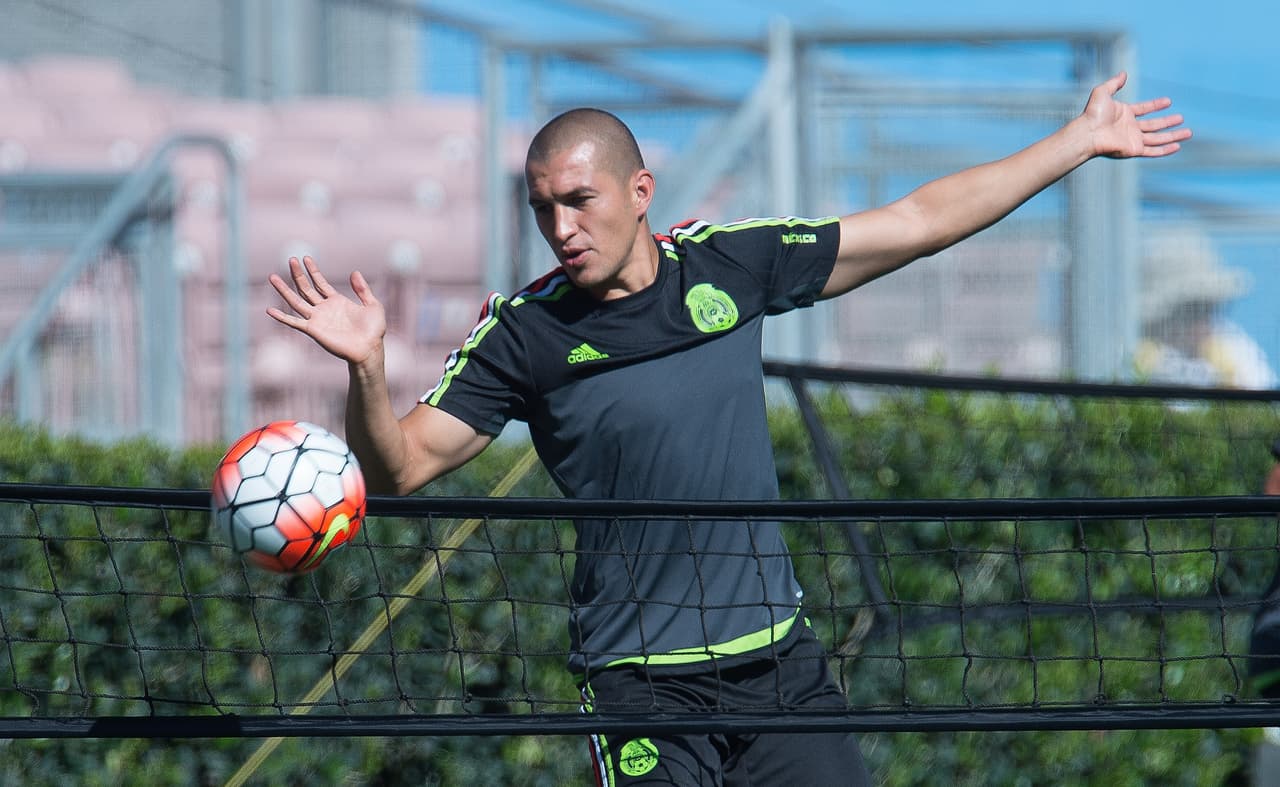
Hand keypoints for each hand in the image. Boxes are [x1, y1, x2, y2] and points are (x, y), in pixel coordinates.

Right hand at [266, 256, 386, 366]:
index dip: (313, 270)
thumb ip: (363, 289)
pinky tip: (270, 310)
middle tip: (290, 259)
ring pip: (296, 301)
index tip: (305, 258)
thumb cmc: (374, 330)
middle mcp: (324, 309)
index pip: (320, 282)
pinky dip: (282, 317)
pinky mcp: (314, 330)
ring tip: (272, 277)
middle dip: (298, 274)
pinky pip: (295, 322)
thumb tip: (354, 272)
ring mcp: (317, 319)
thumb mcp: (373, 305)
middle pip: (306, 288)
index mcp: (336, 301)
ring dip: (284, 290)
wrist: (369, 349)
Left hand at [1083, 71, 1191, 158]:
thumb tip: (1123, 73)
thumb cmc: (1092, 114)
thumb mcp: (1102, 92)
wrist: (1088, 133)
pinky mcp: (1134, 150)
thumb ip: (1114, 83)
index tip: (1168, 101)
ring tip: (1189, 133)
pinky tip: (1178, 146)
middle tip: (1181, 118)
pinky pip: (1153, 151)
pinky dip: (1166, 150)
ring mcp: (1132, 140)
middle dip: (1168, 122)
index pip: (1144, 109)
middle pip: (1154, 125)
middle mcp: (1129, 128)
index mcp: (1124, 114)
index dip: (1155, 105)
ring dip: (1173, 136)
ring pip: (1158, 139)